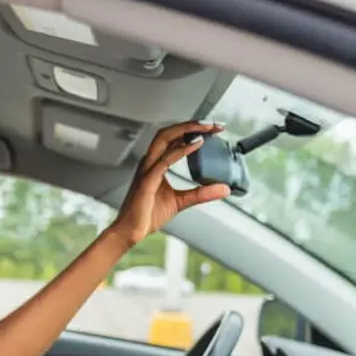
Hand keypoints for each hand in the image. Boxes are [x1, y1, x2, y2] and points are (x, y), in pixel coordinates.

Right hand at [109, 121, 231, 247]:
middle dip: (191, 124)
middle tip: (213, 124)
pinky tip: (197, 144)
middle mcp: (150, 163)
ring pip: (164, 139)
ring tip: (207, 128)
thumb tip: (224, 188)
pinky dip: (182, 149)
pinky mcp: (147, 180)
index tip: (213, 129)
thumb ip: (201, 193)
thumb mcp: (181, 201)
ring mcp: (147, 170)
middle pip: (168, 133)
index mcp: (155, 165)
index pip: (174, 140)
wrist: (131, 231)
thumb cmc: (147, 215)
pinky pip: (165, 160)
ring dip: (187, 130)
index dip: (193, 130)